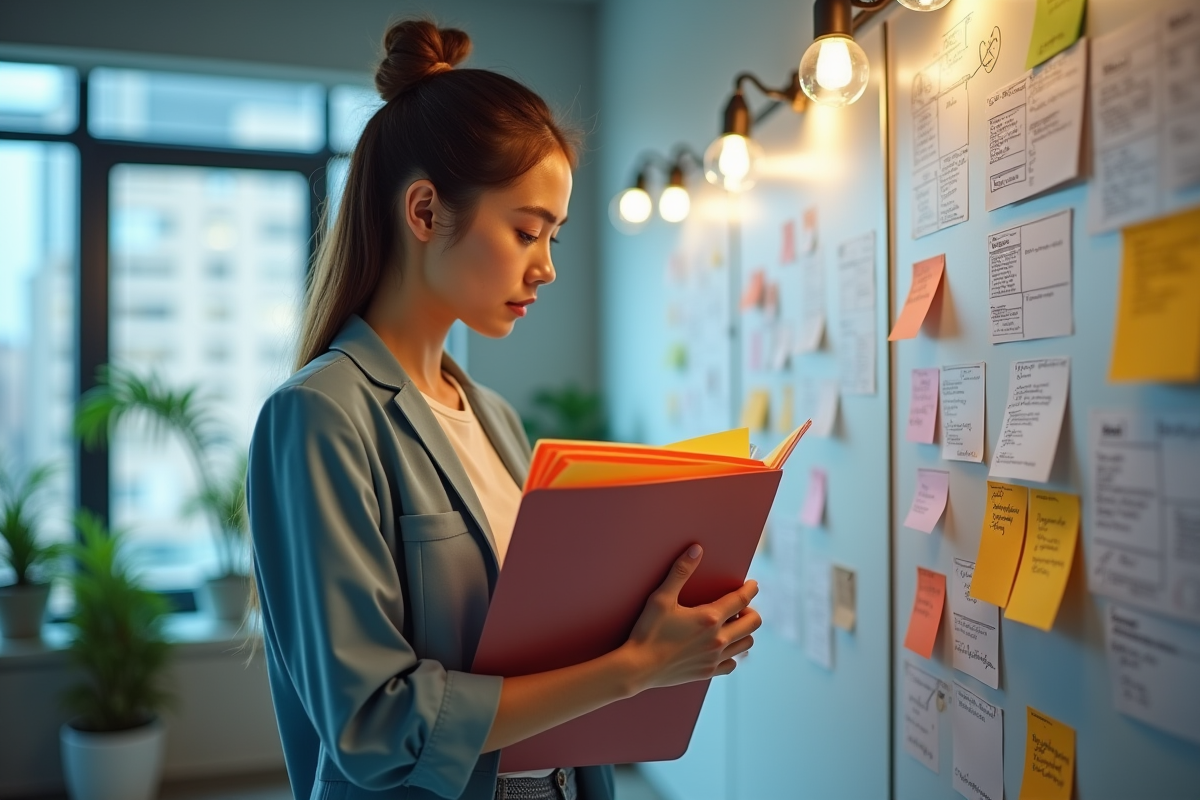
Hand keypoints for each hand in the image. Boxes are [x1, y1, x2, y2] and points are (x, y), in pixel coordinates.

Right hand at [620, 544, 760, 692]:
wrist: (638, 667)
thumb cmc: (648, 631)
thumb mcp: (661, 598)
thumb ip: (680, 571)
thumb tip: (696, 549)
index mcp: (709, 618)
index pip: (741, 600)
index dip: (750, 589)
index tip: (753, 584)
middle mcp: (718, 639)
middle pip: (753, 623)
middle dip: (751, 611)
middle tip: (740, 607)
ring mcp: (714, 658)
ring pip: (747, 644)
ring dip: (744, 632)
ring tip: (733, 625)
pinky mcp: (708, 672)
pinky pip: (733, 664)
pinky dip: (733, 655)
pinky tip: (723, 648)